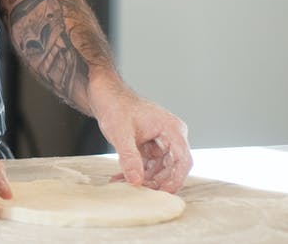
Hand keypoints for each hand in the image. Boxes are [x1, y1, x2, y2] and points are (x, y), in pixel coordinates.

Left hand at [90, 77, 191, 192]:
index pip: (183, 160)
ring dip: (143, 179)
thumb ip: (130, 158)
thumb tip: (136, 181)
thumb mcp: (121, 133)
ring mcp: (162, 142)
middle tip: (136, 190)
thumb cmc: (115, 106)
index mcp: (172, 129)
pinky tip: (120, 178)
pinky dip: (136, 171)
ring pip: (159, 169)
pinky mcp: (151, 146)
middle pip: (172, 167)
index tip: (163, 193)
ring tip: (122, 184)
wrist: (104, 94)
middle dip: (155, 181)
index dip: (175, 179)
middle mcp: (171, 136)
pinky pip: (148, 164)